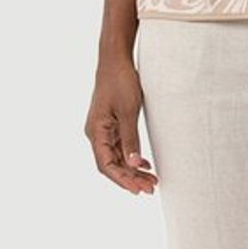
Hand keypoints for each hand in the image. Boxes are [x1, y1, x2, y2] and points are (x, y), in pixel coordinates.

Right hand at [85, 59, 158, 193]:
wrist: (115, 59)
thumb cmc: (120, 81)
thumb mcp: (128, 111)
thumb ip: (130, 138)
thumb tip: (133, 164)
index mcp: (96, 132)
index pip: (106, 165)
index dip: (122, 180)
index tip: (138, 189)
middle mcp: (96, 133)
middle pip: (112, 164)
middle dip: (130, 178)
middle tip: (151, 188)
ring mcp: (103, 129)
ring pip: (117, 157)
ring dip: (133, 169)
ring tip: (151, 180)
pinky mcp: (111, 124)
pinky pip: (120, 147)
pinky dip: (132, 157)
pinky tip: (145, 164)